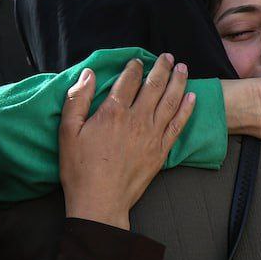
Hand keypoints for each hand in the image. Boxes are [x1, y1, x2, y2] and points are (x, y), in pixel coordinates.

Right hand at [59, 55, 195, 229]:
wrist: (100, 202)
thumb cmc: (80, 169)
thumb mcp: (67, 131)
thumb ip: (78, 99)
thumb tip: (89, 74)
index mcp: (113, 112)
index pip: (128, 80)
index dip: (134, 67)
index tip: (138, 60)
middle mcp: (137, 120)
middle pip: (154, 86)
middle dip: (162, 68)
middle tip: (167, 57)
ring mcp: (152, 135)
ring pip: (170, 101)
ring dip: (178, 82)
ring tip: (182, 68)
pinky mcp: (161, 151)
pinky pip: (179, 125)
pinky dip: (187, 109)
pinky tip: (192, 97)